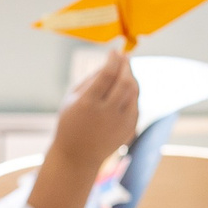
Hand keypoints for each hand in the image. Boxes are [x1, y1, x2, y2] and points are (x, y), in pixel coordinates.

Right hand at [50, 52, 140, 172]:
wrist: (78, 155)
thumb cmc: (72, 121)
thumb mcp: (72, 99)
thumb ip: (91, 79)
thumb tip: (111, 61)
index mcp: (88, 103)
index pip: (107, 75)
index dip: (114, 60)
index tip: (115, 51)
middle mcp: (107, 113)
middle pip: (126, 82)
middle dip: (127, 66)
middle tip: (125, 57)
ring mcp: (121, 122)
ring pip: (134, 92)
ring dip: (132, 78)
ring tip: (126, 70)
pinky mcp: (130, 128)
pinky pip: (136, 104)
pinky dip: (133, 93)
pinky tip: (126, 87)